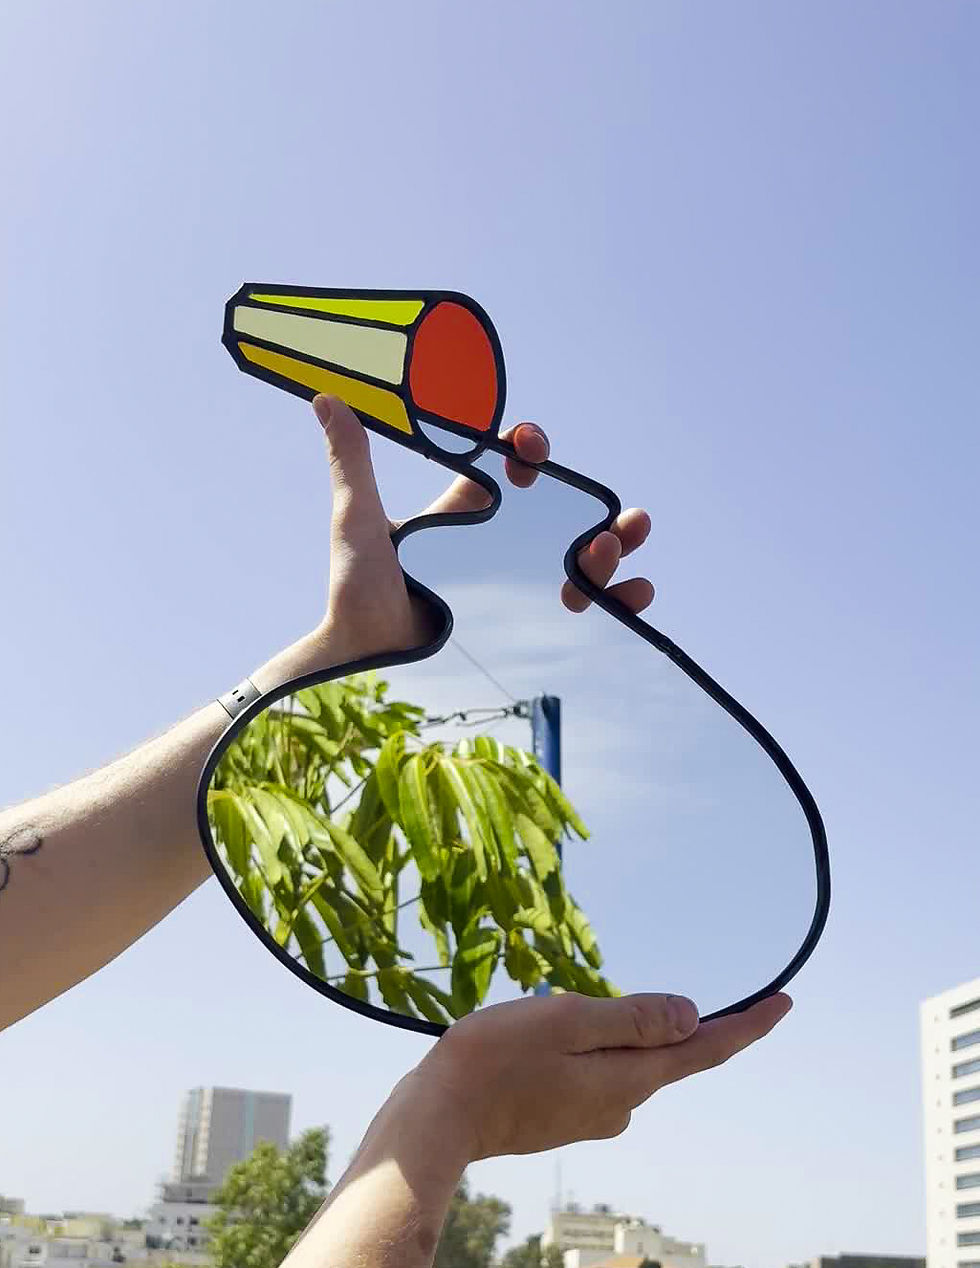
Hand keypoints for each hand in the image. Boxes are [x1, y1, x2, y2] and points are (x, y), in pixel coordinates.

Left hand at [310, 395, 653, 662]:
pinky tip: (632, 595)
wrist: (367, 662)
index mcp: (462, 519)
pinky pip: (583, 608)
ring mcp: (513, 589)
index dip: (527, 453)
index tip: (530, 447)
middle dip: (596, 509)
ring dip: (610, 550)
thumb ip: (352, 463)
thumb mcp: (357, 521)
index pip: (506, 476)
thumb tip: (326, 398)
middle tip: (617, 511)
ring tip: (612, 547)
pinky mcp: (525, 628)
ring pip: (580, 561)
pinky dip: (616, 599)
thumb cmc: (356, 594)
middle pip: (562, 519)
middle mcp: (495, 551)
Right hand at [403, 989, 791, 1159]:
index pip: (707, 1050)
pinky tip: (542, 1035)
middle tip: (626, 988)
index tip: (784, 1001)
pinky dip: (587, 1047)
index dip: (748, 1025)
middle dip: (662, 1020)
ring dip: (611, 1031)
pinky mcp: (563, 1116)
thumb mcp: (567, 1021)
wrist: (436, 1118)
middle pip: (665, 1055)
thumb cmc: (495, 1060)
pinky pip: (595, 1071)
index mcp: (630, 1079)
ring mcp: (590, 1115)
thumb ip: (631, 1018)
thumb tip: (691, 1017)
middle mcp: (620, 1105)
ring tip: (554, 1012)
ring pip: (623, 1060)